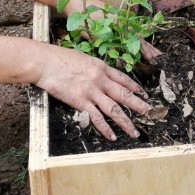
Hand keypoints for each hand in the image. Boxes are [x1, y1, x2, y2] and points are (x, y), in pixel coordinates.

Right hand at [34, 44, 150, 139]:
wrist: (45, 62)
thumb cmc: (59, 58)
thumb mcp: (82, 59)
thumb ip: (92, 68)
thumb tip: (97, 74)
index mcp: (100, 66)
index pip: (122, 78)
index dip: (134, 87)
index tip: (143, 94)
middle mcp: (100, 79)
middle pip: (123, 94)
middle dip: (138, 105)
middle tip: (149, 113)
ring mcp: (91, 91)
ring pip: (114, 109)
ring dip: (126, 122)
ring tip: (134, 132)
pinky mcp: (81, 101)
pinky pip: (96, 118)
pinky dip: (105, 128)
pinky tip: (112, 136)